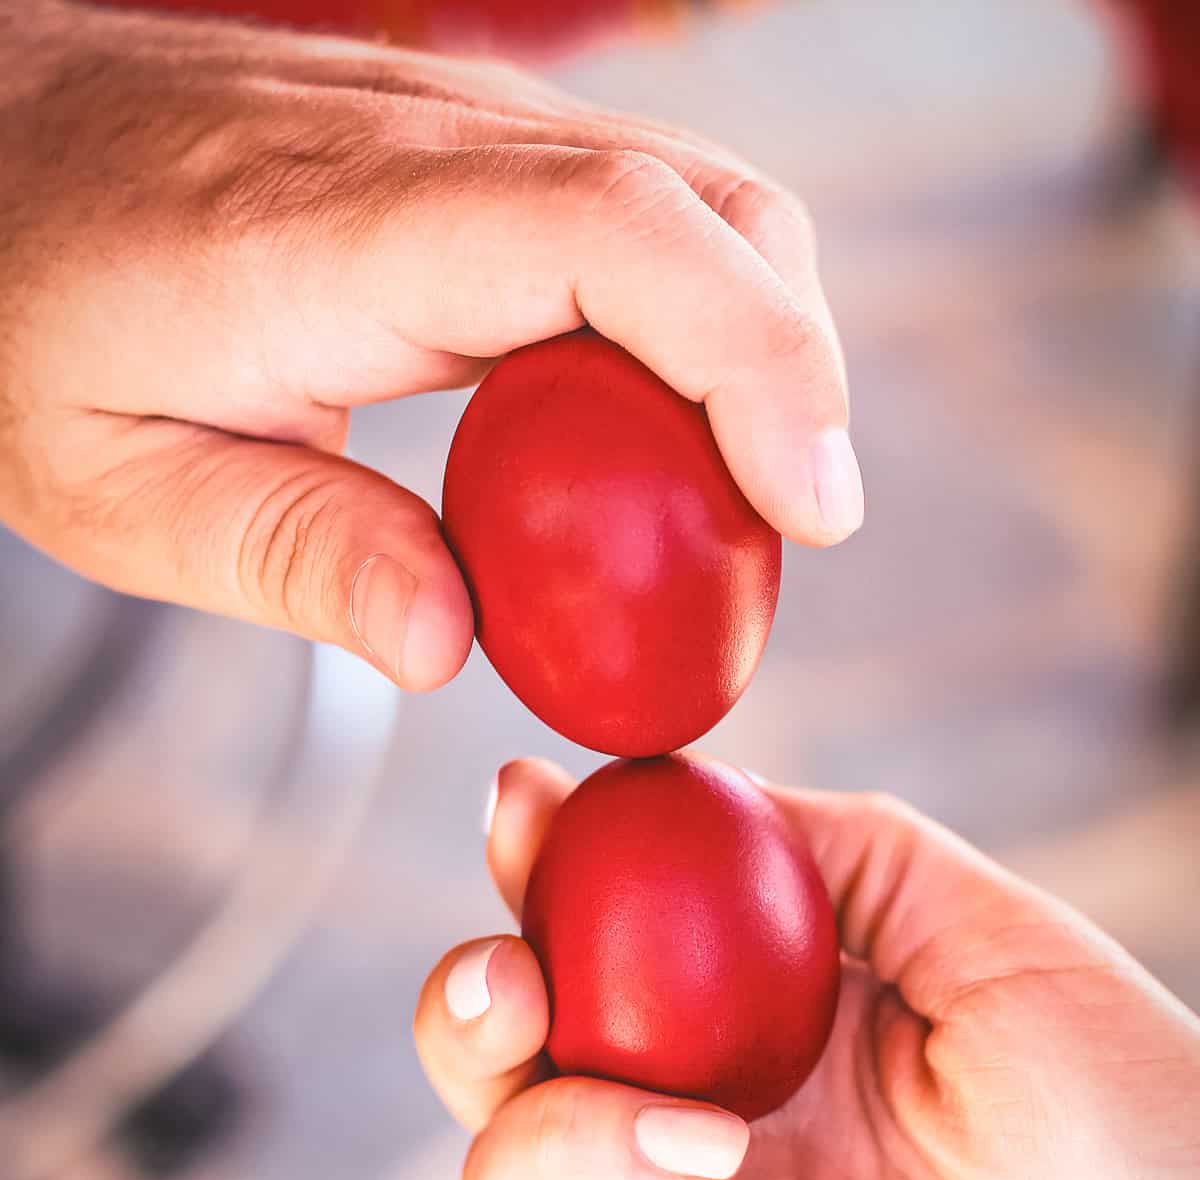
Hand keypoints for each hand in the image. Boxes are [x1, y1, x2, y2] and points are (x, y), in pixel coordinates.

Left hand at [0, 1, 858, 687]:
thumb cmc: (26, 315)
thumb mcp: (117, 487)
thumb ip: (293, 557)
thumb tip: (450, 642)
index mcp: (334, 235)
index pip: (612, 241)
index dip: (756, 358)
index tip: (815, 504)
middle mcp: (424, 149)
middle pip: (706, 206)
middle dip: (792, 370)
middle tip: (782, 535)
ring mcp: (457, 131)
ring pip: (693, 200)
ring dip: (751, 344)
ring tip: (719, 500)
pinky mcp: (471, 151)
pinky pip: (634, 215)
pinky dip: (689, 319)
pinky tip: (644, 428)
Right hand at [415, 758, 1199, 1179]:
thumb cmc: (1125, 1118)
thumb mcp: (988, 934)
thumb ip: (839, 850)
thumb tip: (696, 789)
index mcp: (760, 1008)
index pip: (596, 924)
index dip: (536, 861)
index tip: (523, 807)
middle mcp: (699, 1107)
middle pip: (501, 1050)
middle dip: (467, 1000)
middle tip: (512, 981)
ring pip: (501, 1169)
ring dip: (564, 1133)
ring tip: (709, 1143)